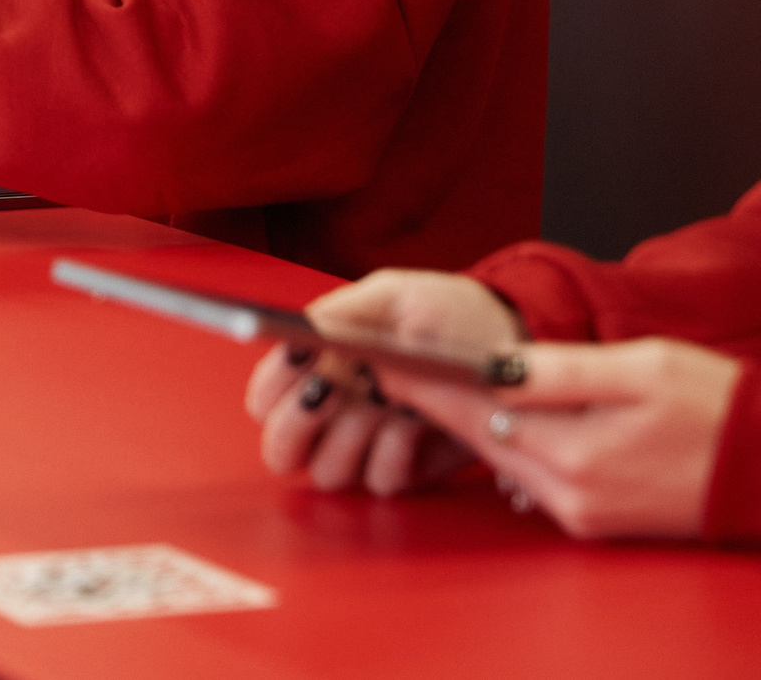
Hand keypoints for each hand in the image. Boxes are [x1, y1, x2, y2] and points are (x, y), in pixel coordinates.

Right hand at [248, 270, 520, 493]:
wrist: (514, 346)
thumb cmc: (451, 313)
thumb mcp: (394, 296)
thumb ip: (339, 314)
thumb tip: (296, 335)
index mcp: (319, 366)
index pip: (263, 398)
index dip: (270, 390)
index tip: (300, 367)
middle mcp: (335, 411)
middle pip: (280, 449)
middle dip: (298, 424)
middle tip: (329, 392)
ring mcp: (368, 444)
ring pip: (326, 471)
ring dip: (350, 437)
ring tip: (383, 403)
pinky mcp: (406, 469)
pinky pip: (379, 481)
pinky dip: (393, 454)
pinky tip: (414, 424)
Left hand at [381, 338, 741, 539]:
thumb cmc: (714, 406)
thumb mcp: (639, 368)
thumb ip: (558, 371)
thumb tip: (490, 366)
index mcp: (574, 453)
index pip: (474, 413)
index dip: (424, 384)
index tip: (382, 359)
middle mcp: (569, 493)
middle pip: (480, 438)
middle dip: (436, 402)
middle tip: (391, 364)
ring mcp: (580, 512)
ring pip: (503, 457)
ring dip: (470, 422)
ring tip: (429, 381)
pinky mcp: (593, 521)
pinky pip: (532, 476)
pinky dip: (509, 444)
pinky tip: (494, 414)